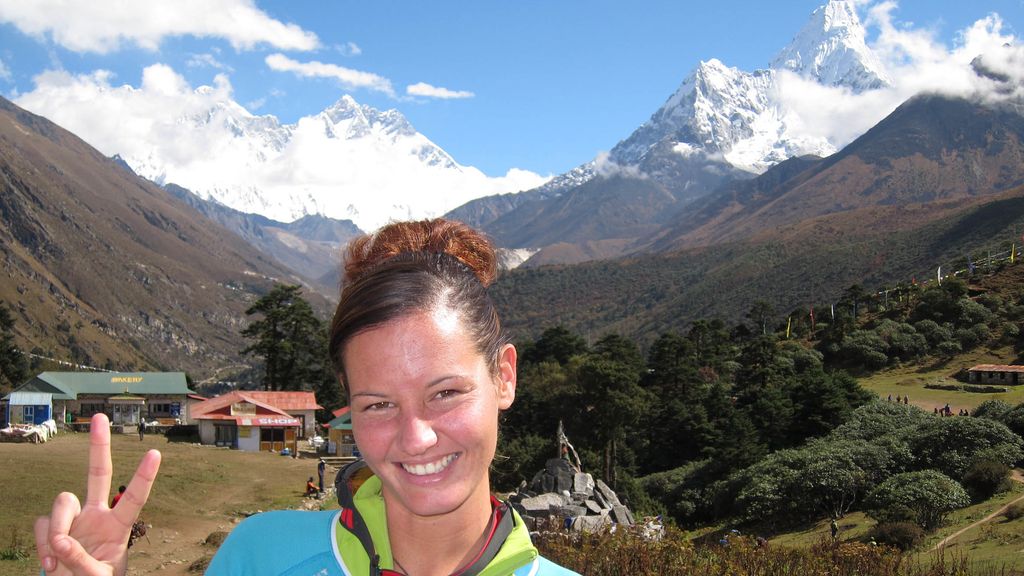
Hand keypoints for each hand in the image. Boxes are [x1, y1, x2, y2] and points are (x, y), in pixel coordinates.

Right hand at [34, 413, 161, 574]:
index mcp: (119, 527)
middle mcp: (96, 516)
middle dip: (99, 446)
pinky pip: (43, 523)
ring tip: (60, 555)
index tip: (156, 453)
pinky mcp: (53, 528)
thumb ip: (84, 563)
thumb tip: (63, 544)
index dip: (144, 477)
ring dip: (58, 528)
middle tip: (100, 417)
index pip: (134, 498)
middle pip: (98, 473)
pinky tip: (50, 564)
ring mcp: (74, 520)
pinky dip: (43, 543)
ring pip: (62, 500)